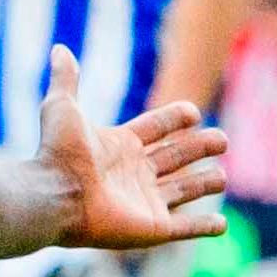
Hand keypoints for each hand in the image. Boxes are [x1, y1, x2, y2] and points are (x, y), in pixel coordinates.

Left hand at [38, 46, 228, 250]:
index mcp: (119, 146)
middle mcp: (133, 173)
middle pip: (175, 157)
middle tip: (223, 139)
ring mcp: (144, 202)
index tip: (193, 111)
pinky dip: (204, 227)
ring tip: (222, 176)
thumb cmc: (58, 152)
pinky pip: (185, 228)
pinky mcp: (153, 228)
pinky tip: (220, 225)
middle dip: (199, 147)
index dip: (174, 118)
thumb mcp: (62, 108)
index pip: (155, 128)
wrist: (54, 195)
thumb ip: (66, 79)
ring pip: (183, 191)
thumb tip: (58, 48)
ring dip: (204, 184)